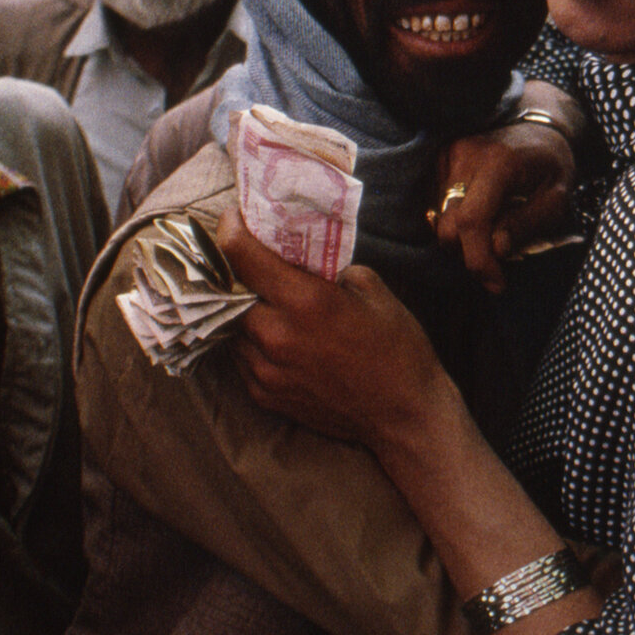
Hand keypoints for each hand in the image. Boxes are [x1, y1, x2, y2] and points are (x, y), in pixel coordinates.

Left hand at [217, 208, 455, 455]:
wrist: (405, 416)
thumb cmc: (398, 348)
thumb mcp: (374, 290)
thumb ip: (331, 270)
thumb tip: (306, 263)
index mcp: (305, 302)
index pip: (242, 255)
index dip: (231, 228)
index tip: (234, 218)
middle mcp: (276, 336)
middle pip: (230, 291)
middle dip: (240, 274)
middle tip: (255, 264)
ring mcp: (266, 370)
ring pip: (232, 327)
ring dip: (245, 311)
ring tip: (268, 305)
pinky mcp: (264, 396)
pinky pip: (241, 359)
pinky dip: (252, 344)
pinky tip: (277, 339)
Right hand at [432, 117, 575, 293]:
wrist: (537, 126)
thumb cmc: (552, 164)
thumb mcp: (557, 197)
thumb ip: (527, 223)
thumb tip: (496, 250)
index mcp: (498, 164)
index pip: (472, 221)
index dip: (479, 260)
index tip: (496, 284)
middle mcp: (465, 156)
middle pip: (449, 227)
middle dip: (470, 253)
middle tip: (499, 258)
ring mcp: (448, 154)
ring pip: (439, 219)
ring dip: (463, 238)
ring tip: (493, 229)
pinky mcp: (440, 158)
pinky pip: (436, 205)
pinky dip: (455, 220)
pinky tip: (480, 212)